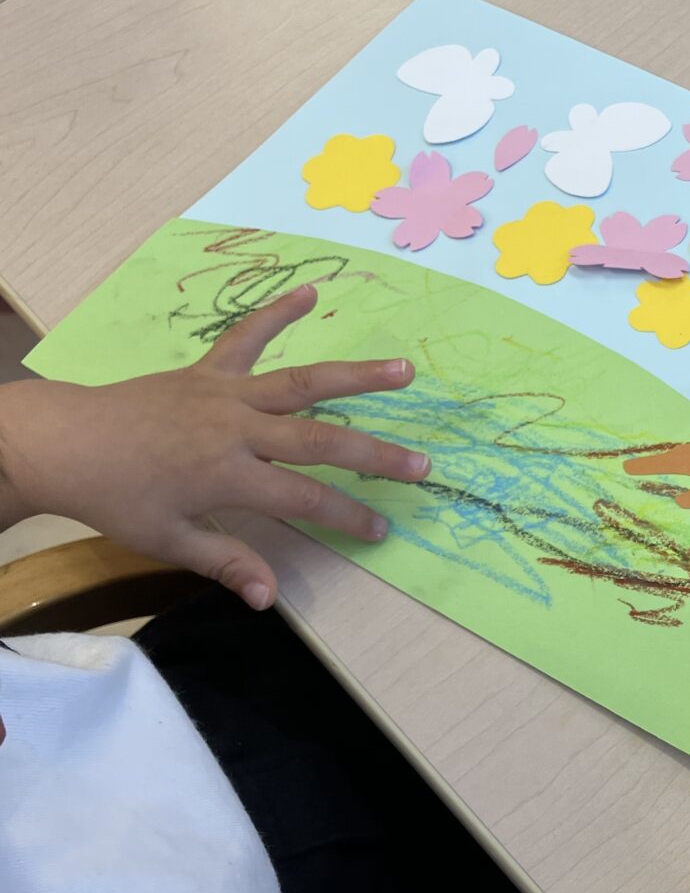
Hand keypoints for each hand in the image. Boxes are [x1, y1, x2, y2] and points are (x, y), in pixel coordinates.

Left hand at [0, 283, 427, 609]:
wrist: (64, 442)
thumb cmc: (116, 498)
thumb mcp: (166, 540)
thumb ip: (226, 563)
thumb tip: (270, 599)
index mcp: (228, 475)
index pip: (304, 498)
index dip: (347, 515)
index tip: (381, 528)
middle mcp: (237, 429)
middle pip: (320, 441)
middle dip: (375, 455)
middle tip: (422, 465)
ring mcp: (225, 394)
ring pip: (302, 383)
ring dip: (356, 377)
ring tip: (403, 370)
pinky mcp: (208, 371)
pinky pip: (248, 338)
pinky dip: (279, 313)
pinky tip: (312, 293)